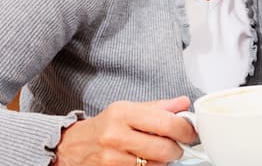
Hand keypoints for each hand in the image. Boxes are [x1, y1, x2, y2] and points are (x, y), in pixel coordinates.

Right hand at [54, 96, 195, 165]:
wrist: (71, 147)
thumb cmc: (102, 127)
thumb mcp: (126, 109)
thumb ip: (157, 107)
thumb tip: (183, 103)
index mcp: (122, 113)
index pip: (165, 122)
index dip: (185, 130)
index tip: (190, 132)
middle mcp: (116, 135)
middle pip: (163, 149)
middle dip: (176, 150)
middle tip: (175, 147)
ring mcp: (112, 159)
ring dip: (162, 162)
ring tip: (155, 153)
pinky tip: (143, 162)